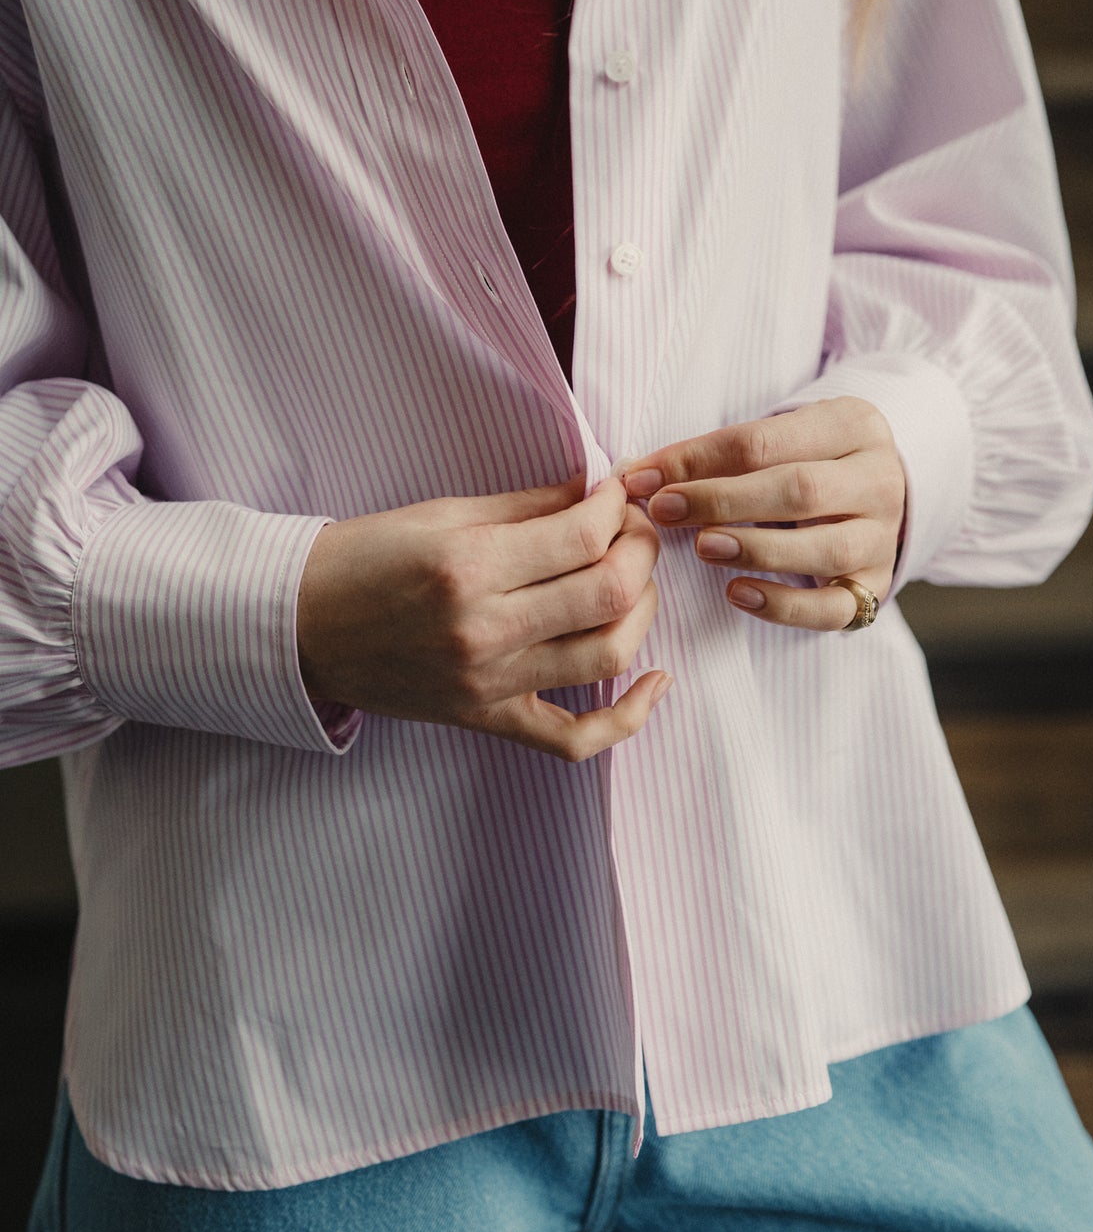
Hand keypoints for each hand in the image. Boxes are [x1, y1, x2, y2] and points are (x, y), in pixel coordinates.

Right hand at [296, 476, 670, 761]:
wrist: (299, 625)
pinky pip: (573, 739)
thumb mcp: (444, 513)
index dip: (616, 506)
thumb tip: (598, 492)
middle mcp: (483, 629)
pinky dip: (626, 718)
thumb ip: (529, 506)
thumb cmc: (365, 559)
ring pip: (608, 656)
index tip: (615, 493)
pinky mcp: (486, 720)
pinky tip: (654, 682)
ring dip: (643, 612)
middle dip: (641, 551)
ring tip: (635, 583)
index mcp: (469, 565)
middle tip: (634, 529)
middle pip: (609, 593)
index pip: (583, 534)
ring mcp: (488, 683)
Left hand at [620, 397, 905, 631]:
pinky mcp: (875, 586)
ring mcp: (882, 538)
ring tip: (703, 547)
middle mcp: (878, 480)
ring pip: (824, 548)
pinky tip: (737, 594)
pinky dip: (783, 605)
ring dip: (755, 548)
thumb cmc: (807, 460)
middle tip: (665, 511)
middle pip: (800, 490)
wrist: (878, 491)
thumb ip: (716, 455)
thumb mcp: (778, 439)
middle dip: (724, 501)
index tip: (643, 479)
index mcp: (853, 425)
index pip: (766, 440)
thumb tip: (637, 477)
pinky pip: (833, 608)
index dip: (699, 459)